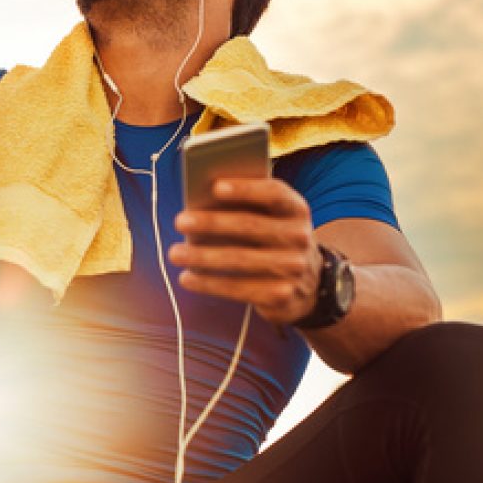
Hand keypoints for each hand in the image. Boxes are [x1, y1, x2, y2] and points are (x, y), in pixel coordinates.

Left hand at [168, 178, 323, 325]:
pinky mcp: (280, 295)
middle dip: (211, 223)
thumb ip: (246, 207)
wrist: (308, 285)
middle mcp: (300, 237)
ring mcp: (293, 268)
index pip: (274, 193)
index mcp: (296, 209)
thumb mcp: (271, 219)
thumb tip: (200, 204)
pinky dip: (208, 283)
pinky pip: (238, 288)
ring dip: (202, 256)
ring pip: (239, 259)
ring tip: (174, 253)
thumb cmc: (274, 240)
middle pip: (250, 225)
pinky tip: (187, 278)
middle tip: (179, 221)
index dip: (246, 189)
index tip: (215, 187)